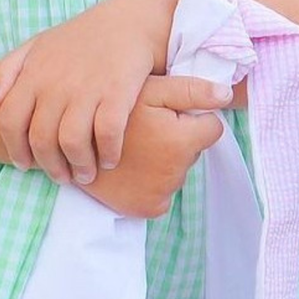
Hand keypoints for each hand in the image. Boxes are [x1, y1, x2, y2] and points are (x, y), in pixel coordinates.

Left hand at [0, 0, 224, 186]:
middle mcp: (56, 83)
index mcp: (34, 74)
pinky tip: (110, 160)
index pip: (9, 120)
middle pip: (40, 139)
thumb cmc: (82, 37)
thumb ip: (10, 69)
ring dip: (78, 166)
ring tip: (85, 174)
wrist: (129, 20)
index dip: (14, 149)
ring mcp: (87, 88)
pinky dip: (108, 153)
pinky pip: (107, 134)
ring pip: (71, 142)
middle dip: (50, 167)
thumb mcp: (39, 44)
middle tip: (61, 176)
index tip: (25, 166)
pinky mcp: (118, 92)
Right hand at [84, 80, 225, 218]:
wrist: (71, 142)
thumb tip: (228, 95)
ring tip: (136, 148)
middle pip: (194, 151)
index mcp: (180, 140)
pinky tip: (133, 169)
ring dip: (164, 161)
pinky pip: (164, 194)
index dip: (193, 118)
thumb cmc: (111, 108)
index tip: (169, 115)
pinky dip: (153, 184)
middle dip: (178, 140)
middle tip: (146, 130)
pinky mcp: (147, 209)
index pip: (212, 128)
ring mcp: (161, 194)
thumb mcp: (150, 89)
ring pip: (179, 172)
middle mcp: (175, 172)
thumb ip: (190, 90)